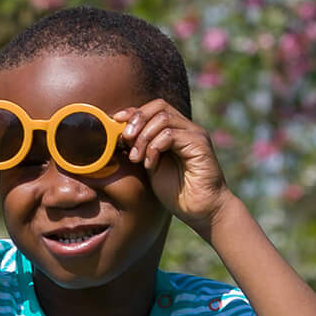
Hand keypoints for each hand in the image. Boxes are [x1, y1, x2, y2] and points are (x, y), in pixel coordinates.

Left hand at [117, 100, 236, 233]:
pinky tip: (150, 164)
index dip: (133, 112)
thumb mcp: (150, 166)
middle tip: (125, 140)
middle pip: (159, 107)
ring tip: (136, 158)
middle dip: (136, 120)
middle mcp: (186, 129)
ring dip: (143, 137)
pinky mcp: (199, 145)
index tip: (114, 121)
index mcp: (175, 131)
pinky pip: (171, 135)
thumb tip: (117, 136)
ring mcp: (194, 135)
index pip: (155, 108)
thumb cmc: (176, 192)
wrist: (200, 209)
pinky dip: (155, 147)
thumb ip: (139, 149)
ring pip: (164, 118)